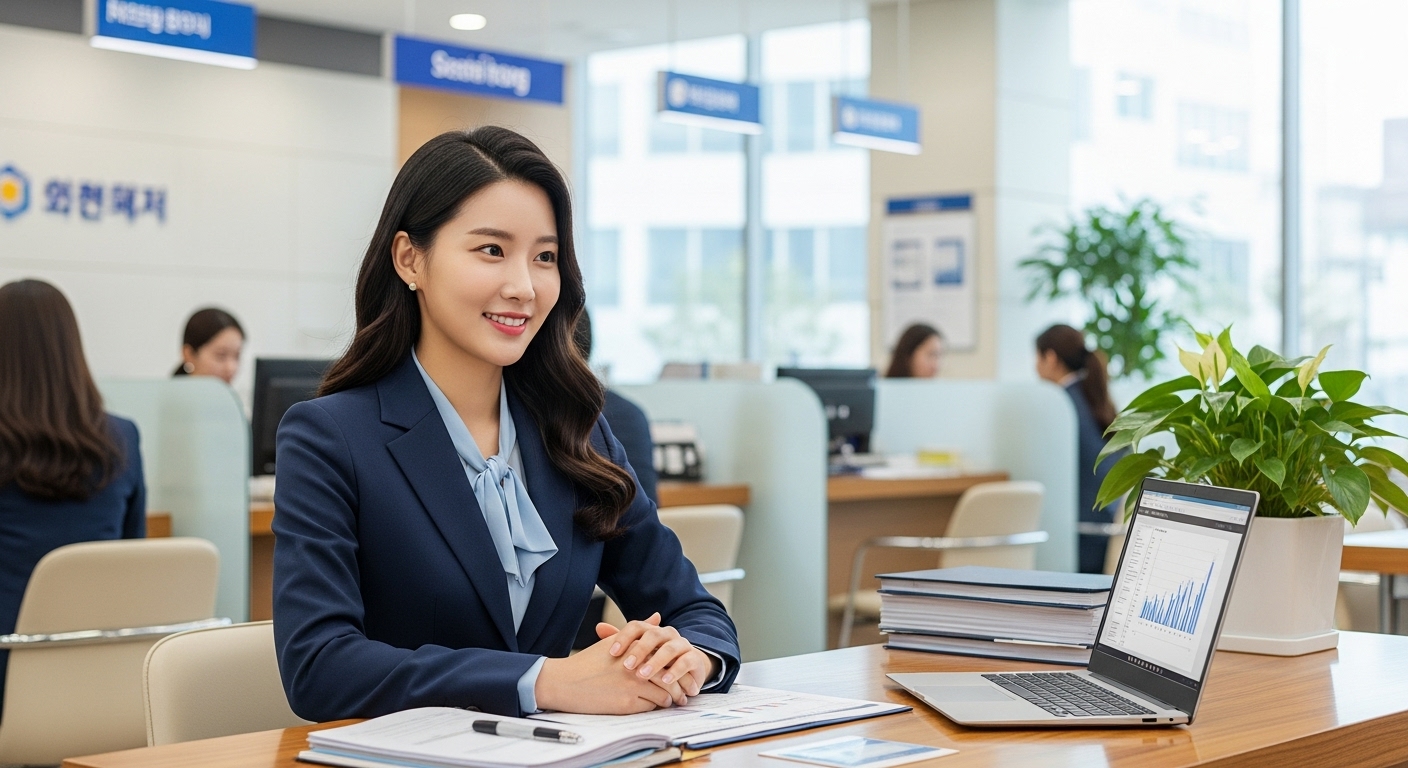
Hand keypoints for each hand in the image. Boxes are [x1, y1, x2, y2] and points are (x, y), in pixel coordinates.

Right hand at [535, 632, 673, 713]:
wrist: (565, 682)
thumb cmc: (588, 662)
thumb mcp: (614, 641)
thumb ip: (639, 630)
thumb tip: (657, 617)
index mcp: (635, 649)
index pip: (667, 657)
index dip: (678, 665)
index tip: (682, 670)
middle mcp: (636, 666)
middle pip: (670, 676)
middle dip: (680, 685)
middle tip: (685, 690)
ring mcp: (632, 686)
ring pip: (664, 695)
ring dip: (670, 698)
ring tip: (674, 700)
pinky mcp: (627, 704)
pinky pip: (651, 707)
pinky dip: (655, 707)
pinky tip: (654, 705)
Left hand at [596, 613, 715, 704]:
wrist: (687, 670)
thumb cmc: (656, 661)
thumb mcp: (638, 653)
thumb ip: (620, 640)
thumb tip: (599, 627)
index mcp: (652, 630)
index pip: (636, 626)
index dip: (624, 637)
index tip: (612, 653)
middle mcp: (668, 634)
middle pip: (653, 635)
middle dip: (639, 650)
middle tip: (627, 666)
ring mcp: (682, 645)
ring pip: (669, 649)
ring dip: (656, 662)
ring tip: (643, 675)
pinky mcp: (694, 659)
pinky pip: (686, 662)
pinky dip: (675, 672)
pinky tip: (665, 681)